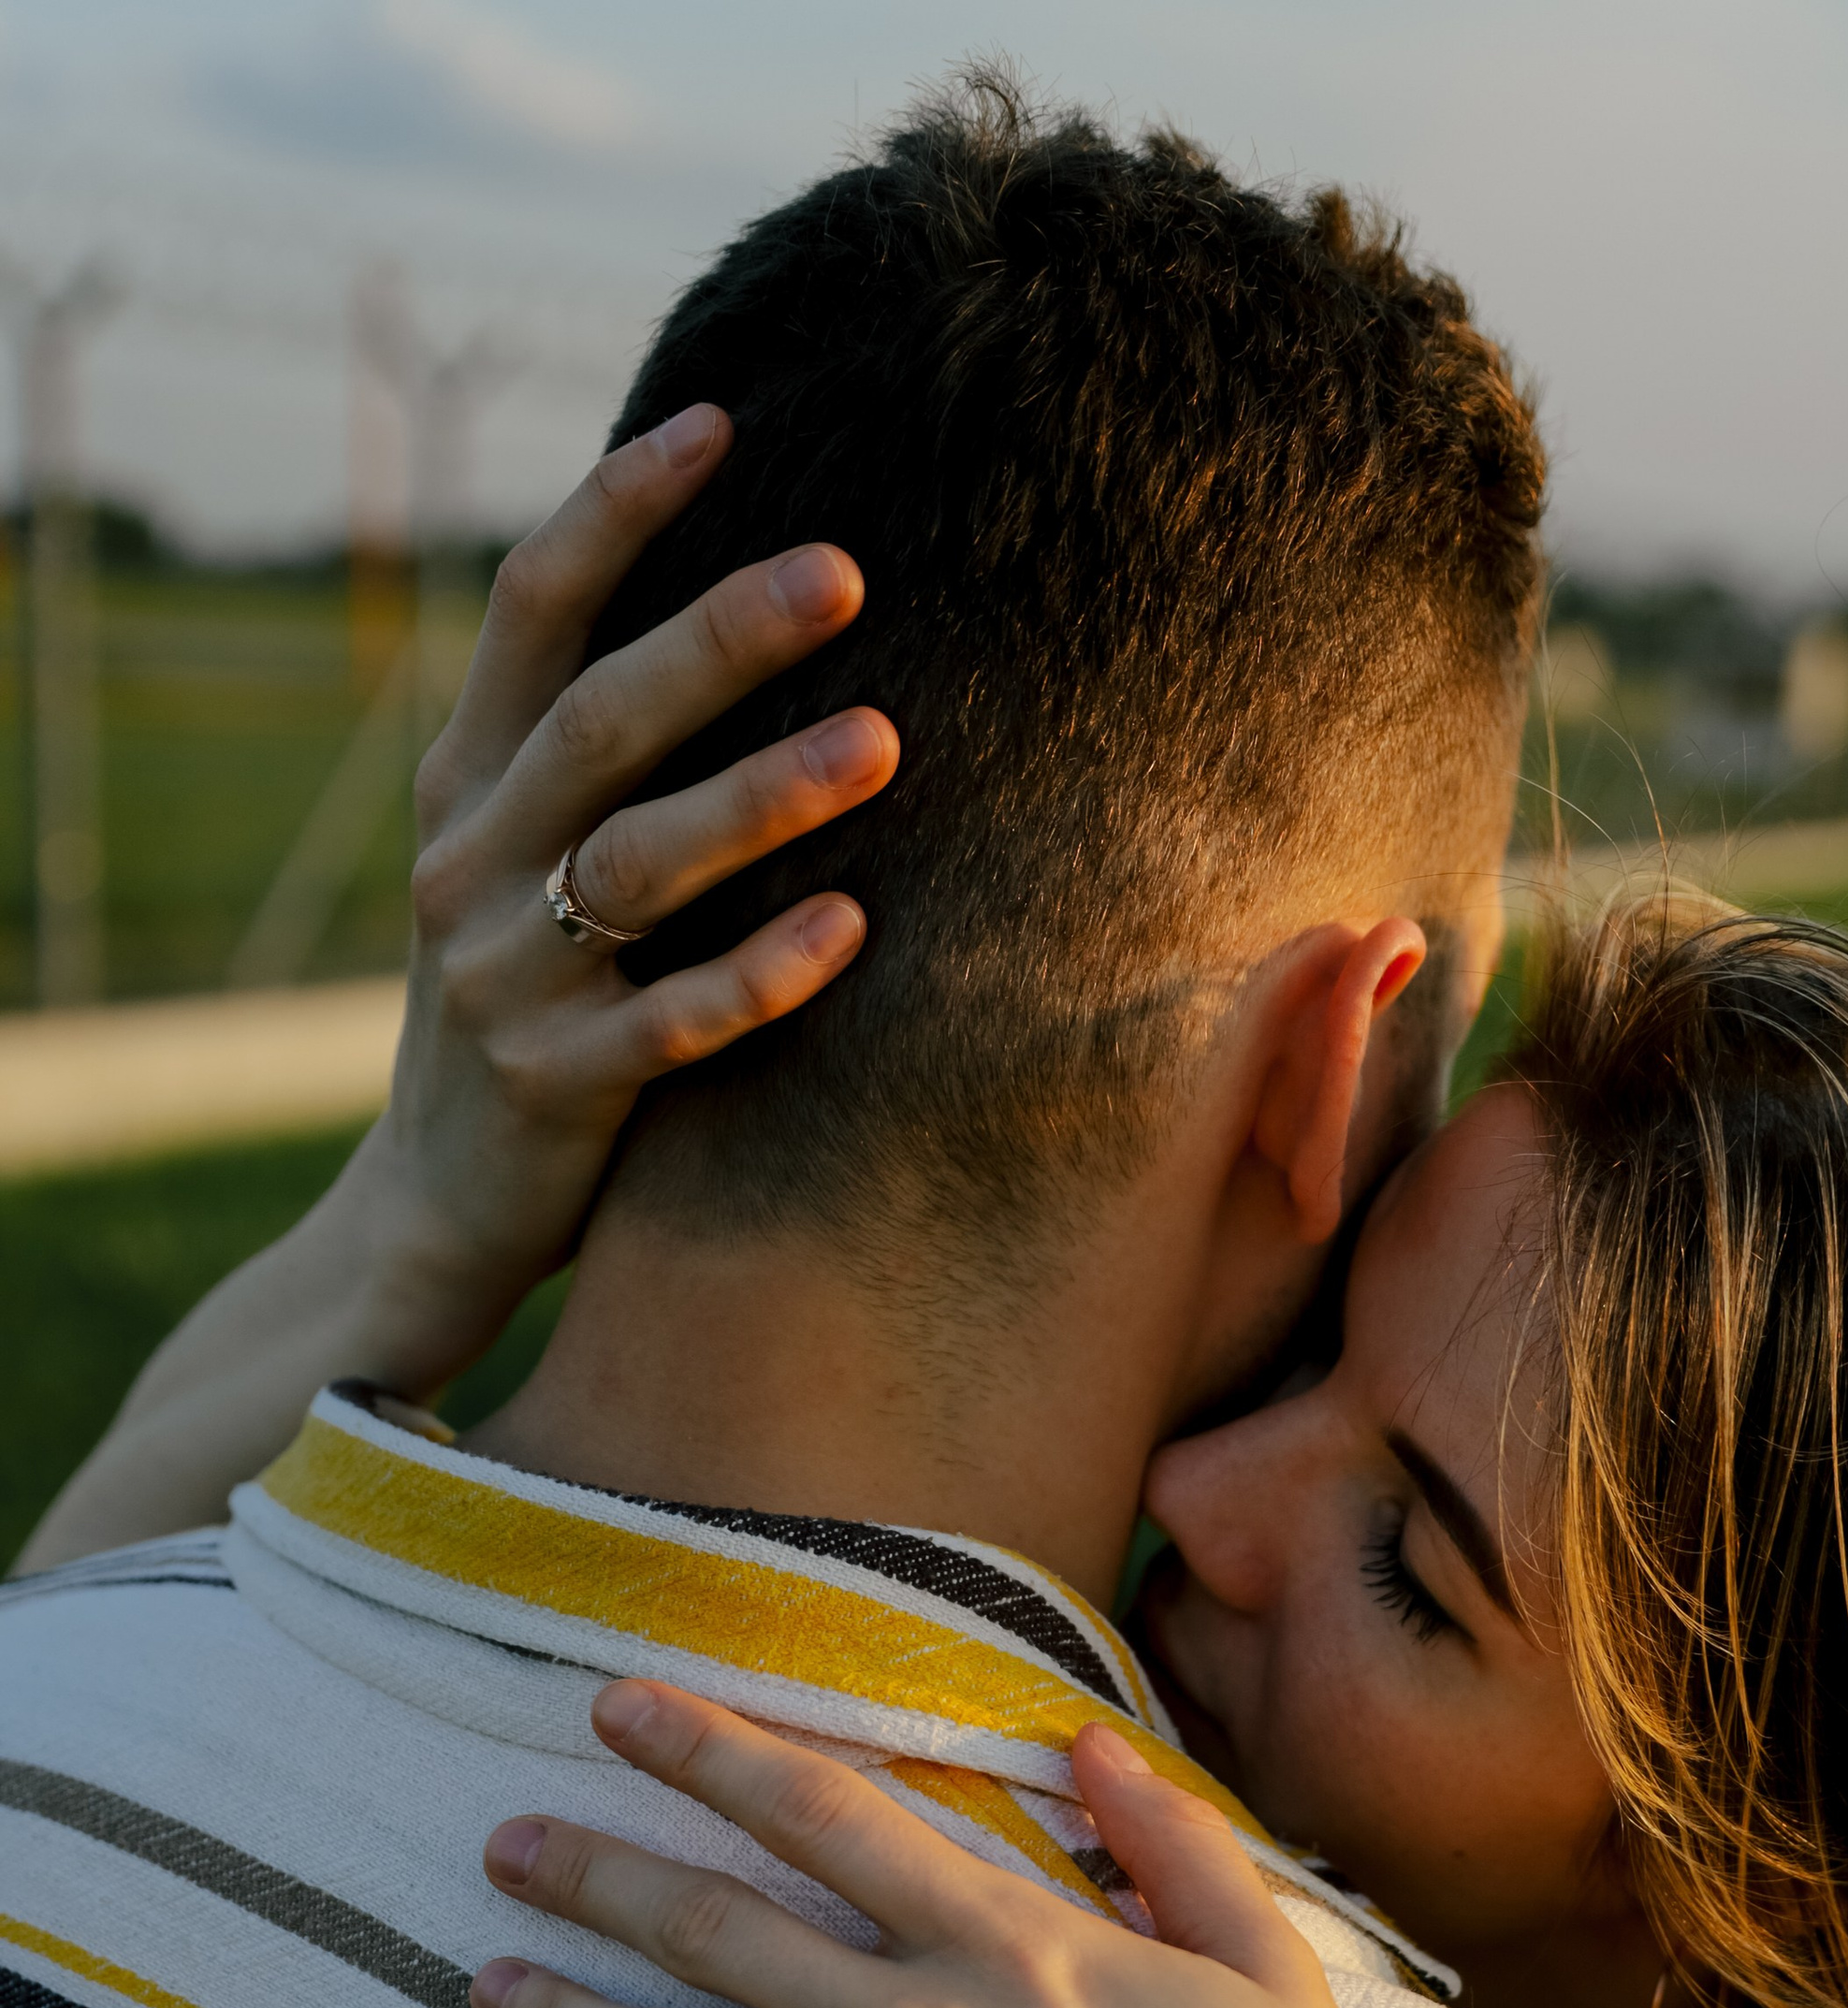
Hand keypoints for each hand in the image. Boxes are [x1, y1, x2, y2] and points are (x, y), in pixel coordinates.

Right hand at [350, 402, 899, 1382]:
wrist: (432, 1213)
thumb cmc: (527, 1011)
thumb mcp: (521, 867)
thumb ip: (589, 762)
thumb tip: (724, 612)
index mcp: (466, 785)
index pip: (530, 613)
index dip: (614, 512)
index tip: (718, 422)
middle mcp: (469, 862)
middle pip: (600, 719)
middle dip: (719, 636)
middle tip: (846, 570)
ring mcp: (504, 980)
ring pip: (637, 864)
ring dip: (763, 798)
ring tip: (884, 741)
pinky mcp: (553, 1090)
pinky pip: (671, 1026)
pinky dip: (762, 976)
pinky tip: (854, 934)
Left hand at [466, 1682, 1456, 2007]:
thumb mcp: (1269, 1974)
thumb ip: (1174, 1847)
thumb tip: (1090, 1744)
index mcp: (1007, 1944)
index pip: (822, 1810)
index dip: (710, 1746)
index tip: (619, 1704)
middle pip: (712, 1923)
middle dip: (595, 1871)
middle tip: (505, 1841)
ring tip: (481, 1982)